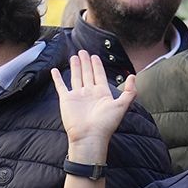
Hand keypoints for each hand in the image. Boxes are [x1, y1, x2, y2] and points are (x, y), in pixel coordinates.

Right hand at [51, 50, 135, 167]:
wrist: (89, 136)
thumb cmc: (106, 123)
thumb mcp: (122, 106)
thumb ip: (129, 91)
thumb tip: (133, 76)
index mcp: (102, 93)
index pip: (99, 75)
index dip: (97, 65)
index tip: (94, 56)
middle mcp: (89, 93)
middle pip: (87, 73)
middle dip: (85, 62)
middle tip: (83, 51)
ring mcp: (77, 96)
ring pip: (75, 77)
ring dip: (75, 67)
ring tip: (74, 56)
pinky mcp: (66, 99)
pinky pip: (61, 86)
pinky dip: (57, 78)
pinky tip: (55, 70)